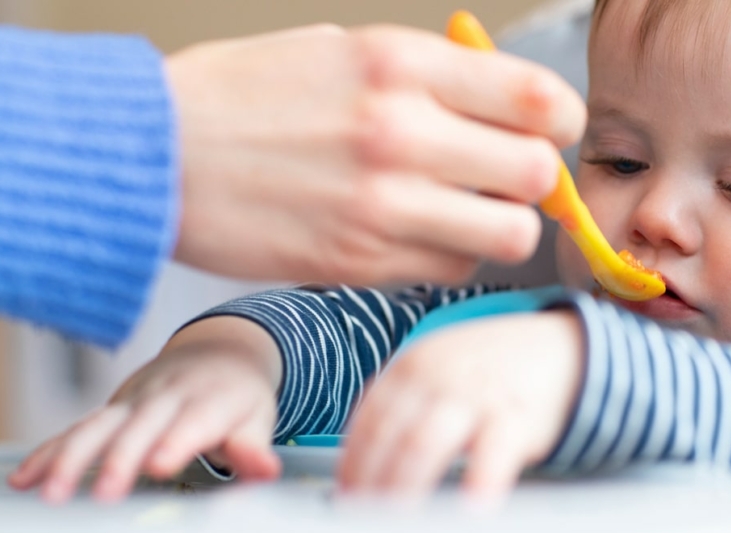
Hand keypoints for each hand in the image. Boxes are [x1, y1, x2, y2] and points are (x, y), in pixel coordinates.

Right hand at [7, 317, 282, 502]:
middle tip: (105, 493)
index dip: (175, 441)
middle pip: (140, 426)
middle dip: (120, 458)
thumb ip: (254, 446)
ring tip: (52, 492)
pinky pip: (78, 428)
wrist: (218, 351)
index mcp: (208, 400)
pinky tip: (26, 477)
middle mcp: (167, 396)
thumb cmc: (238, 395)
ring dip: (73, 457)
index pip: (191, 422)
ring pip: (100, 426)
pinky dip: (51, 451)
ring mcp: (135, 400)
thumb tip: (266, 470)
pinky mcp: (113, 408)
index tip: (159, 465)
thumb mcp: (257, 416)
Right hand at [166, 24, 586, 285]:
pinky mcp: (359, 263)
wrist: (155, 156)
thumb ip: (426, 73)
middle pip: (538, 175)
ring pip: (508, 234)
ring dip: (499, 226)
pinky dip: (449, 256)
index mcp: (400, 64)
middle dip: (536, 180)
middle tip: (507, 177)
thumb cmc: (244, 97)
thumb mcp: (338, 50)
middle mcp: (402, 133)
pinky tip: (416, 237)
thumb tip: (497, 99)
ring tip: (465, 213)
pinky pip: (451, 269)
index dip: (560, 120)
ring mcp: (383, 206)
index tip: (550, 130)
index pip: (536, 98)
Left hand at [337, 311, 584, 501]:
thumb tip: (361, 466)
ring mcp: (475, 395)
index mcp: (410, 367)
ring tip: (395, 525)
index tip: (347, 498)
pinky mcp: (515, 416)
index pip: (367, 423)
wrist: (559, 347)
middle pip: (389, 439)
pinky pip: (491, 454)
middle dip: (371, 486)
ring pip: (423, 446)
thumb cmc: (490, 370)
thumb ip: (402, 406)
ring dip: (403, 489)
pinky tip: (470, 510)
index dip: (352, 467)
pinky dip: (476, 482)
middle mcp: (436, 378)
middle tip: (365, 520)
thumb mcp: (438, 369)